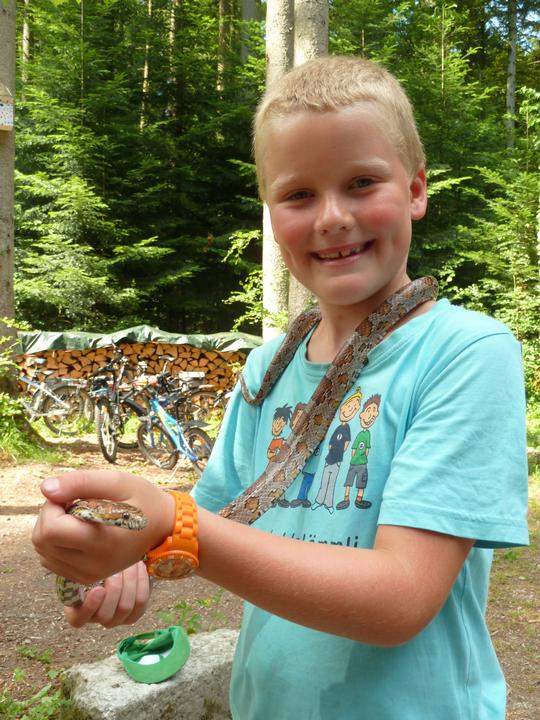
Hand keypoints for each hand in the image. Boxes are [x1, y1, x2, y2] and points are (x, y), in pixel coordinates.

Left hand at [32, 469, 174, 585]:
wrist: (164, 527)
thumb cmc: (144, 500)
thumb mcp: (118, 481)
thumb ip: (80, 482)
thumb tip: (45, 489)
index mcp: (103, 541)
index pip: (51, 529)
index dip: (52, 506)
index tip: (71, 495)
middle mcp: (93, 565)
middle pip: (42, 541)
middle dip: (50, 515)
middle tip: (73, 502)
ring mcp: (88, 575)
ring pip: (43, 553)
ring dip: (51, 529)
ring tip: (77, 516)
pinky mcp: (85, 578)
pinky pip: (52, 561)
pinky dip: (56, 544)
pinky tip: (75, 531)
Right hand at [64, 561, 150, 628]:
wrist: (119, 564)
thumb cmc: (96, 564)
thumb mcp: (84, 565)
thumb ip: (83, 567)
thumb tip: (82, 560)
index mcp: (77, 611)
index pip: (78, 619)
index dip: (89, 607)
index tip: (99, 589)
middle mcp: (97, 619)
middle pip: (105, 614)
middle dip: (114, 586)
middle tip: (117, 565)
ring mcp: (117, 618)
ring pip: (125, 607)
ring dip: (129, 581)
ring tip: (130, 562)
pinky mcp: (136, 612)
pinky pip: (141, 601)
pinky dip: (141, 581)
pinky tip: (140, 566)